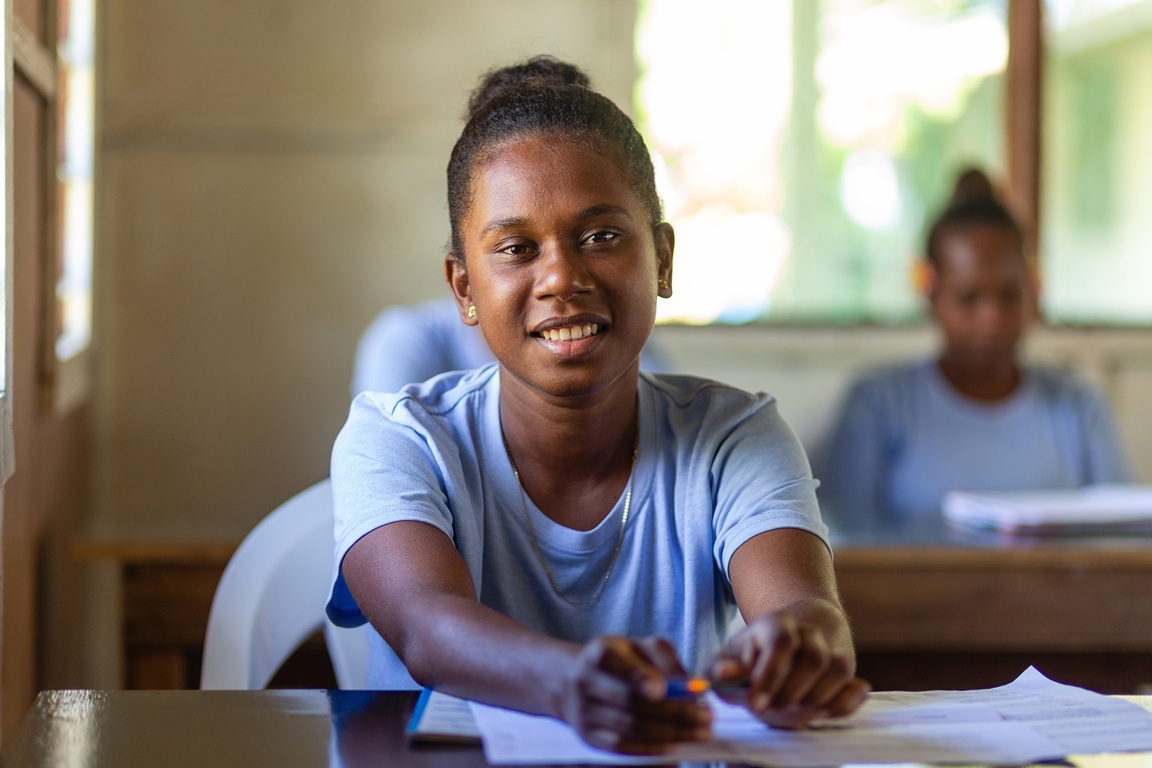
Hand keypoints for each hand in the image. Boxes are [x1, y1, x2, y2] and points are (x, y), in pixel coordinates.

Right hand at [557, 635, 712, 753]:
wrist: (572, 679)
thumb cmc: (618, 660)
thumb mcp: (639, 646)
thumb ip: (666, 659)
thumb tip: (691, 686)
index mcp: (599, 654)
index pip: (622, 668)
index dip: (644, 680)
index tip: (666, 690)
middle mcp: (586, 683)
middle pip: (632, 703)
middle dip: (675, 713)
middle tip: (706, 717)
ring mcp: (585, 713)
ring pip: (631, 727)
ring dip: (670, 733)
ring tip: (699, 732)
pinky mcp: (589, 737)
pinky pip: (623, 747)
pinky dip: (652, 748)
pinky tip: (675, 745)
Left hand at [709, 612, 868, 728]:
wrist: (794, 636)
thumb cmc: (755, 653)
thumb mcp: (731, 656)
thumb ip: (720, 668)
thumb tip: (724, 674)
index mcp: (777, 624)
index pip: (781, 643)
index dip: (770, 675)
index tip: (756, 703)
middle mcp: (810, 632)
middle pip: (813, 660)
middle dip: (790, 693)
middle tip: (771, 709)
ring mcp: (832, 648)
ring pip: (837, 671)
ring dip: (815, 699)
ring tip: (791, 710)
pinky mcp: (847, 668)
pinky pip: (855, 688)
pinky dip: (843, 704)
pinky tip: (821, 713)